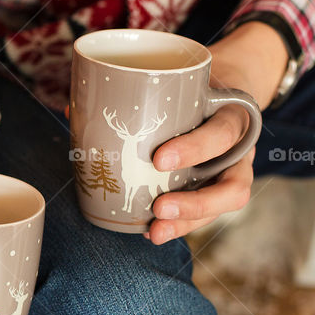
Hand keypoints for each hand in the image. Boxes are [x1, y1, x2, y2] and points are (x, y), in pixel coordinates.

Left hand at [148, 22, 286, 243]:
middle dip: (195, 203)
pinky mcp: (220, 191)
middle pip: (232, 188)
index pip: (220, 134)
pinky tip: (151, 232)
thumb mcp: (181, 82)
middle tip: (158, 207)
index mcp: (233, 118)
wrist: (224, 94)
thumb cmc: (196, 89)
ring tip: (155, 231)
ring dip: (186, 222)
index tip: (158, 159)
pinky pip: (205, 215)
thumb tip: (73, 108)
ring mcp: (234, 175)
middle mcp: (240, 153)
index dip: (193, 149)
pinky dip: (178, 224)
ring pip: (221, 209)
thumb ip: (137, 94)